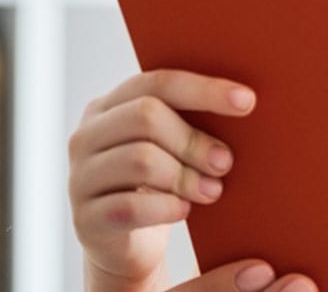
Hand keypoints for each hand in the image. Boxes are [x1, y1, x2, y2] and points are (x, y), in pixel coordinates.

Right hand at [68, 69, 314, 291]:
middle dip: (194, 139)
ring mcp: (79, 178)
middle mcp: (86, 136)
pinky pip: (131, 207)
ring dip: (186, 176)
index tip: (247, 101)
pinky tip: (184, 210)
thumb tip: (245, 101)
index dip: (204, 89)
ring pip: (140, 160)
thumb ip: (191, 119)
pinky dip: (167, 208)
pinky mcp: (84, 219)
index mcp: (110, 105)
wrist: (129, 245)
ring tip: (212, 190)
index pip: (157, 83)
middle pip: (146, 116)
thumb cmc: (161, 182)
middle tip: (225, 161)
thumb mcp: (173, 145)